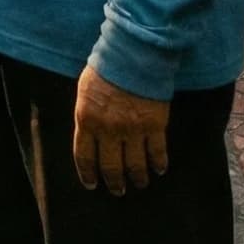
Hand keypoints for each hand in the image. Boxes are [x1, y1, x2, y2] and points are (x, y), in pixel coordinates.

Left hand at [72, 67, 168, 194]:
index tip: (92, 184)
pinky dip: (158, 164)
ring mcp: (133, 129)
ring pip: (134, 165)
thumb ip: (87, 113)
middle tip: (118, 190)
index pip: (84, 156)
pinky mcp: (155, 126)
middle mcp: (108, 130)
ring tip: (139, 183)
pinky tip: (159, 169)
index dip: (88, 174)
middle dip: (114, 182)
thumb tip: (89, 131)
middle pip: (110, 166)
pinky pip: (157, 153)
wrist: (134, 53)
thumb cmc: (107, 66)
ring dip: (137, 177)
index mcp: (87, 119)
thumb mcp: (86, 90)